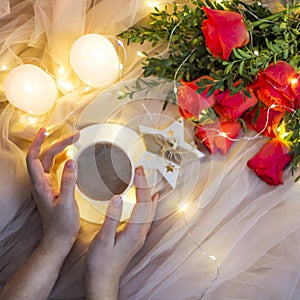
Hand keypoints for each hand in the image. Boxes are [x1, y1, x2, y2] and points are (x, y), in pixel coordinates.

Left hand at [26, 128, 79, 245]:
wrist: (59, 237)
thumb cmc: (61, 224)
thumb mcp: (67, 203)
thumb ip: (69, 182)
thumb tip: (72, 161)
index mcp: (40, 185)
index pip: (34, 158)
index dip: (38, 143)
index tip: (46, 131)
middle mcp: (41, 182)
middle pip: (45, 156)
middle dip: (58, 143)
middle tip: (74, 136)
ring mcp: (47, 184)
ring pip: (50, 160)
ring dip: (60, 149)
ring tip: (73, 141)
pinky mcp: (54, 187)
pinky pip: (56, 167)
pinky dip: (63, 158)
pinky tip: (70, 155)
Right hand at [86, 166, 157, 298]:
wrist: (103, 279)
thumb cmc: (101, 262)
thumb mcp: (103, 239)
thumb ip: (112, 218)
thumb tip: (117, 198)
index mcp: (135, 231)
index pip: (142, 203)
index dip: (141, 185)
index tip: (138, 171)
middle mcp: (141, 232)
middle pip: (148, 204)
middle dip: (145, 185)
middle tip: (140, 170)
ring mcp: (140, 235)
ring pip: (149, 209)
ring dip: (147, 193)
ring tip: (144, 179)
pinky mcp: (136, 236)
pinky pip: (147, 215)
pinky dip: (148, 204)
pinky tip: (149, 200)